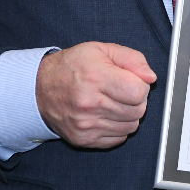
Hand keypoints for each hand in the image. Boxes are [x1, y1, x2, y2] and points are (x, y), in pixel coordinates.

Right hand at [35, 42, 155, 148]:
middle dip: (136, 100)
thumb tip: (150, 77)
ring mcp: (86, 125)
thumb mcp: (101, 50)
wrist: (39, 88)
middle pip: (138, 111)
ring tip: (113, 102)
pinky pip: (118, 139)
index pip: (139, 92)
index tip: (131, 80)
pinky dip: (118, 128)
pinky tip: (106, 115)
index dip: (141, 85)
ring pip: (131, 126)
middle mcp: (90, 104)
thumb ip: (132, 59)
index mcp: (96, 78)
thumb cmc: (72, 67)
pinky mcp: (84, 139)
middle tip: (121, 91)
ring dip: (128, 115)